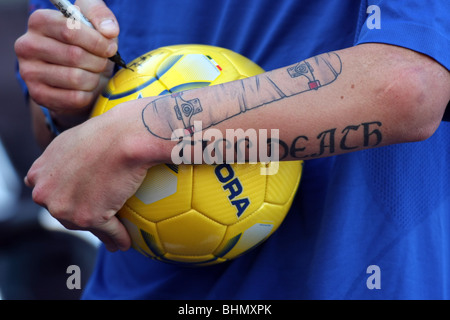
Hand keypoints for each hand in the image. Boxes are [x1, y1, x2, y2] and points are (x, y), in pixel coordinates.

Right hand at [15, 0, 118, 122]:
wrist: (79, 75)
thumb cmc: (87, 45)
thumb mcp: (94, 23)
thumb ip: (101, 16)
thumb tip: (109, 31)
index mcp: (39, 21)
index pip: (70, 30)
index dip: (97, 41)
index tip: (110, 48)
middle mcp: (27, 45)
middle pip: (74, 55)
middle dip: (98, 61)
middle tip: (102, 63)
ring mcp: (29, 72)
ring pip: (75, 78)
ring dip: (94, 78)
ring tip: (93, 74)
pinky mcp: (38, 95)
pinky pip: (74, 98)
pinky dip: (88, 95)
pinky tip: (86, 89)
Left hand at [24, 106, 153, 251]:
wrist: (124, 137)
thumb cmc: (105, 134)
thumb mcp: (68, 142)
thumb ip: (56, 162)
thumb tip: (52, 175)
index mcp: (39, 175)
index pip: (50, 196)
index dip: (66, 199)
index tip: (79, 204)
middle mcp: (45, 193)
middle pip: (65, 213)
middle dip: (82, 217)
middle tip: (99, 219)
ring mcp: (64, 208)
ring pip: (85, 225)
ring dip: (101, 231)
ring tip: (113, 236)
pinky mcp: (87, 218)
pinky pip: (107, 231)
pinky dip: (118, 237)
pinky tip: (125, 241)